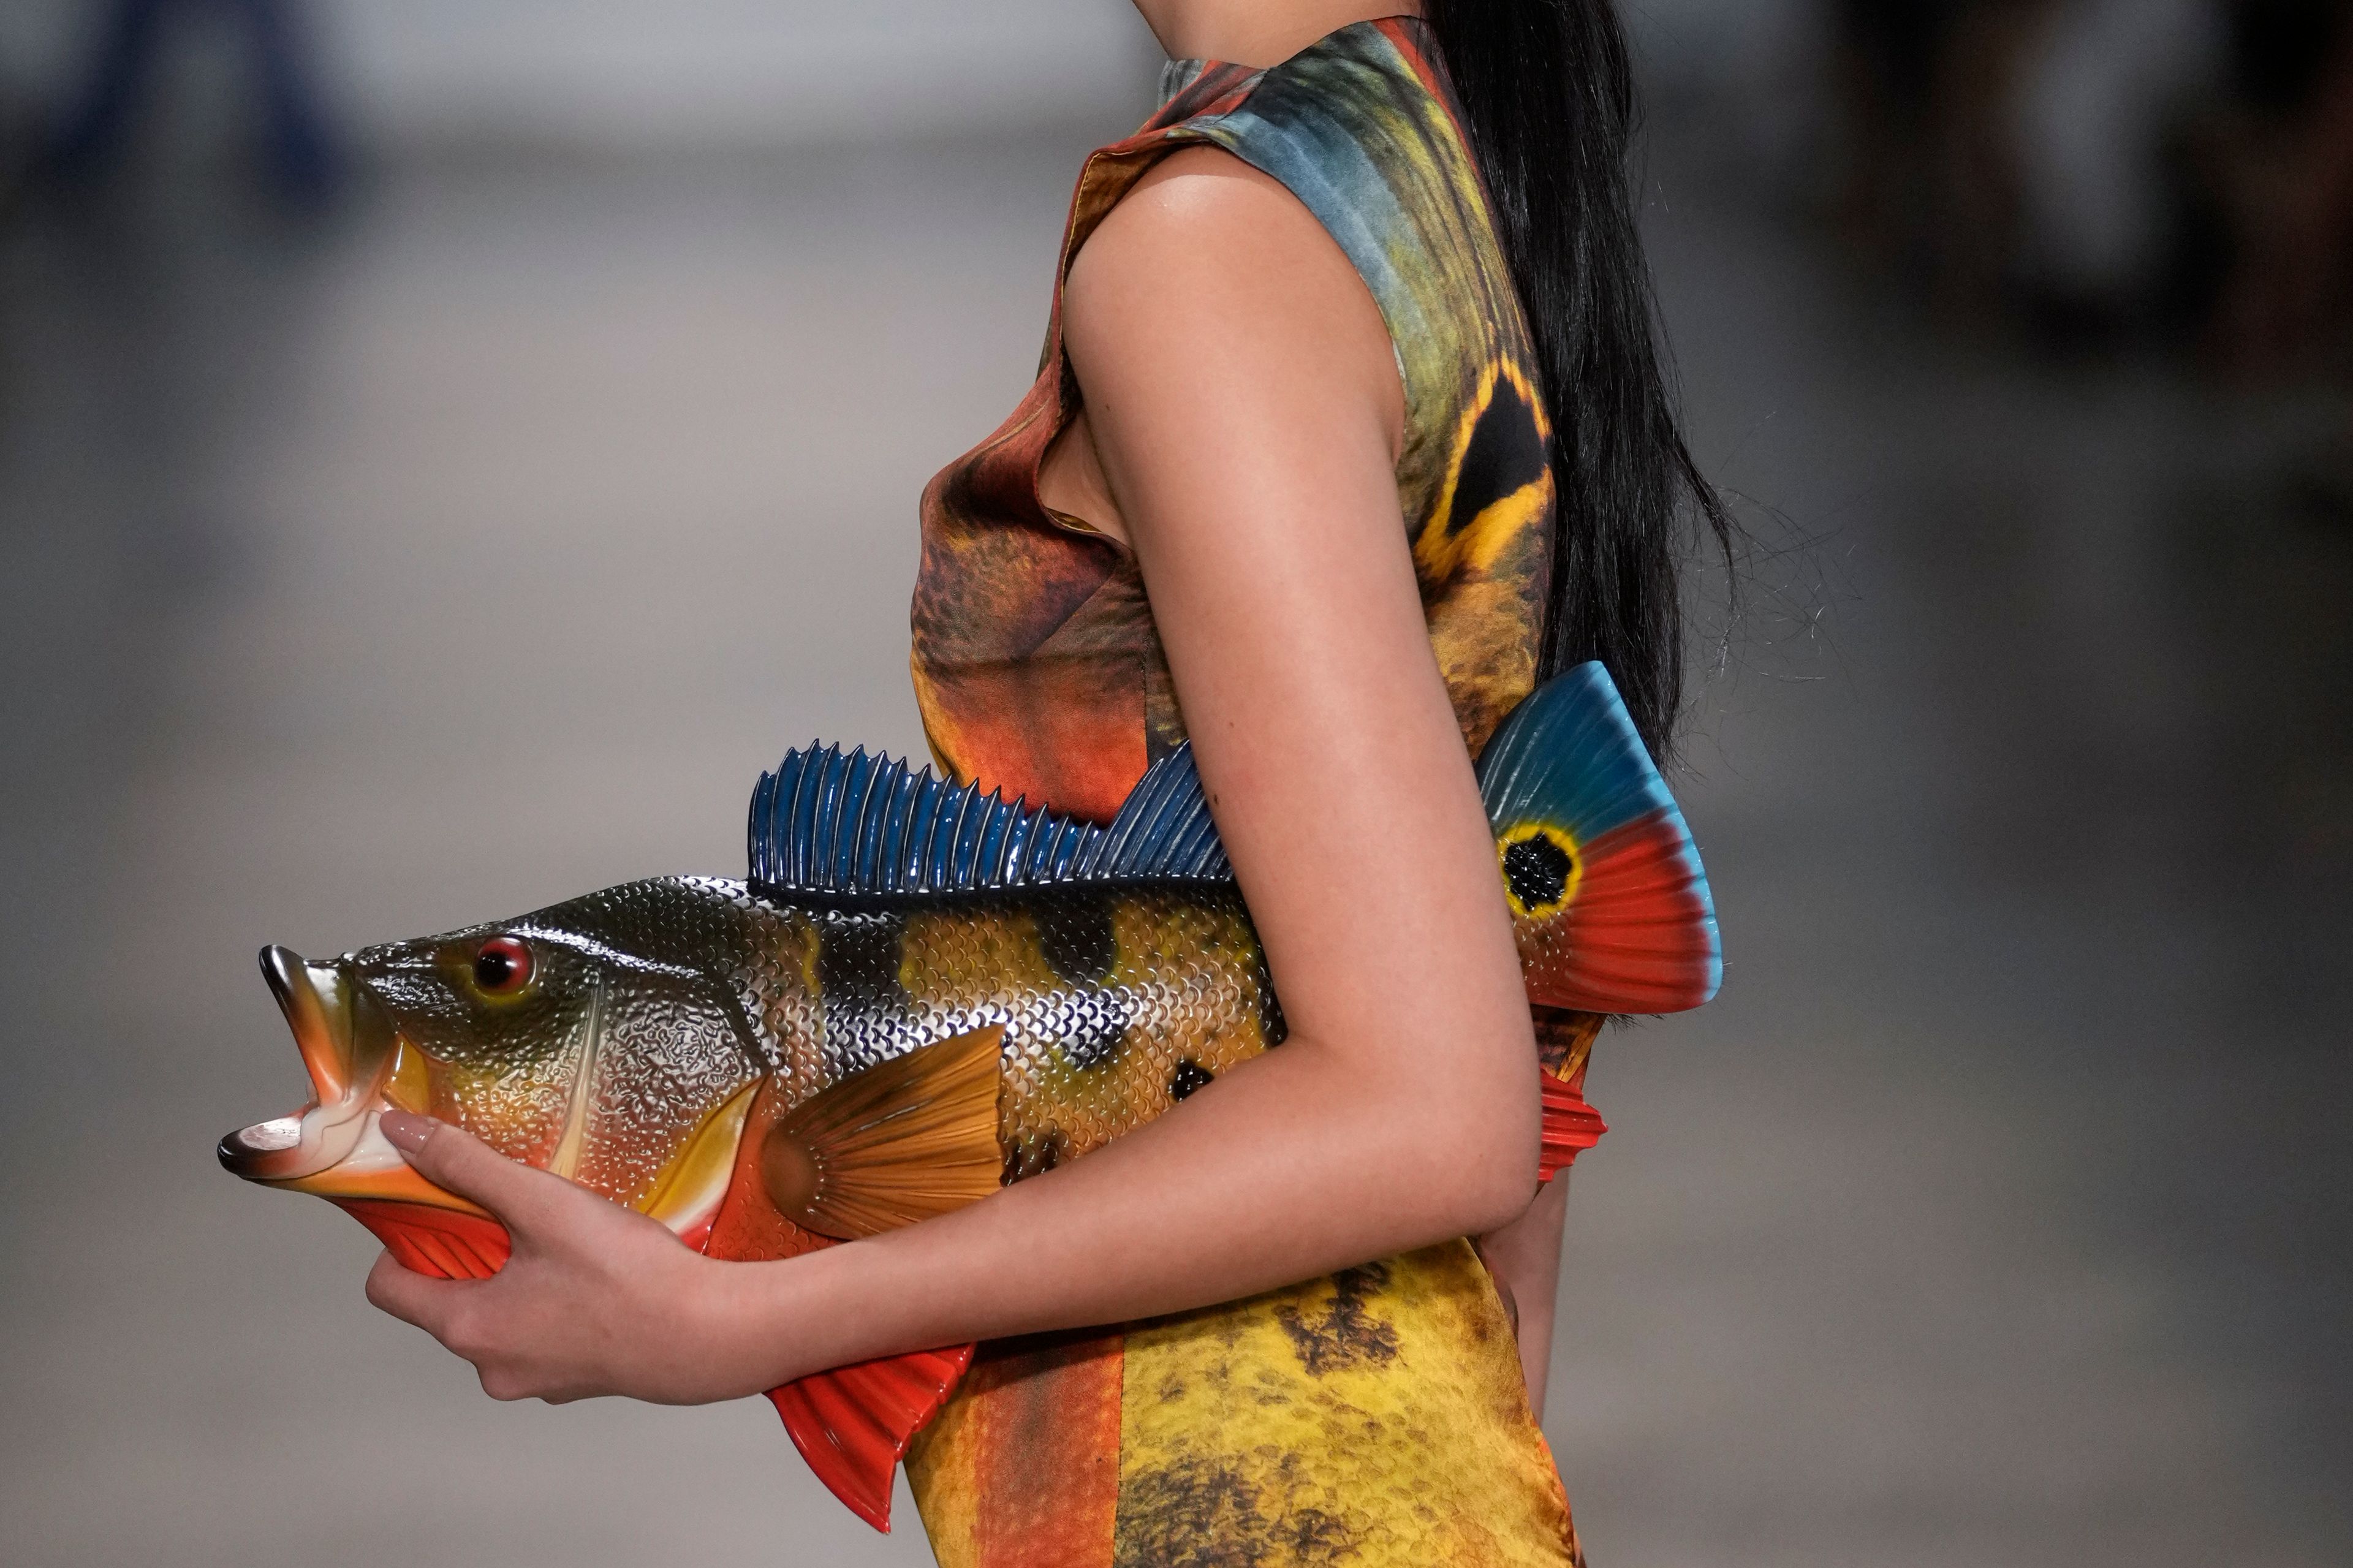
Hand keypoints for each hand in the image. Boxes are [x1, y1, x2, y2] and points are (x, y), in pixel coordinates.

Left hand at [363, 1112, 769, 1404]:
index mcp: (468, 1326)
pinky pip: (543, 1338)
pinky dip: (556, 1307)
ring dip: (517, 1282)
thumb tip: (401, 1133)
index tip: (443, 1214)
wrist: (709, 1336)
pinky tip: (599, 1280)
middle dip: (473, 1257)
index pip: (386, 1288)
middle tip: (522, 1220)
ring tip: (569, 1247)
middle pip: (445, 1302)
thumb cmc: (628, 1276)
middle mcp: (490, 1367)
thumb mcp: (542, 1204)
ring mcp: (535, 1382)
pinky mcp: (577, 1382)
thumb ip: (466, 1165)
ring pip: (499, 1320)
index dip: (402, 1245)